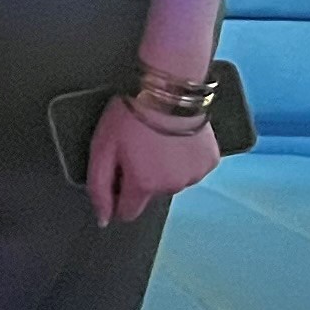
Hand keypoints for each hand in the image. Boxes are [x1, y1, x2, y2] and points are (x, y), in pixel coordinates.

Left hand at [85, 99, 219, 228]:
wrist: (169, 89)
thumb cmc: (131, 115)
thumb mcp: (102, 149)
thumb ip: (99, 187)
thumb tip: (104, 220)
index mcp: (144, 185)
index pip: (128, 212)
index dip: (118, 197)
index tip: (116, 176)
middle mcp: (172, 186)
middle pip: (150, 193)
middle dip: (141, 176)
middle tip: (136, 147)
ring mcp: (195, 174)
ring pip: (172, 181)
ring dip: (164, 167)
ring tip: (157, 140)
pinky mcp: (210, 160)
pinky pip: (192, 168)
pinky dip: (184, 158)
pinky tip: (176, 139)